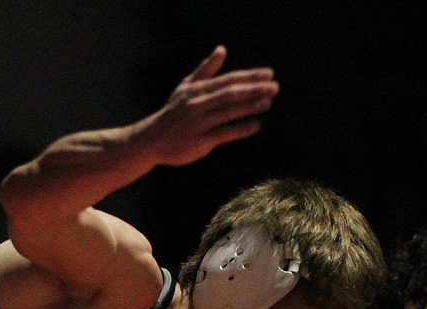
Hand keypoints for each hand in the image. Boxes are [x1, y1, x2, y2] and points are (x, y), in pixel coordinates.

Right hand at [135, 45, 278, 167]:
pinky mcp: (200, 141)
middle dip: (253, 89)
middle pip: (230, 93)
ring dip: (250, 107)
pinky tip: (256, 125)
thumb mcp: (186, 88)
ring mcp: (199, 123)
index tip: (269, 74)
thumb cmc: (173, 112)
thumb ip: (206, 70)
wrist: (152, 139)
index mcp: (197, 89)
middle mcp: (198, 104)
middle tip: (275, 87)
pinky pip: (224, 133)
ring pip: (228, 112)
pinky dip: (240, 129)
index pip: (228, 80)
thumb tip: (222, 49)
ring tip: (268, 102)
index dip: (249, 76)